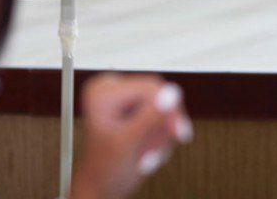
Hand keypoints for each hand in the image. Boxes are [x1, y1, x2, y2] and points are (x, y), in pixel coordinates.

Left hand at [69, 73, 192, 198]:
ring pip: (163, 108)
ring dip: (161, 135)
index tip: (177, 130)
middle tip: (160, 148)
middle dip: (163, 126)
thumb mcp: (127, 144)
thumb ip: (149, 117)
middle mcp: (113, 90)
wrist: (100, 191)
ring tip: (148, 155)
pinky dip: (160, 137)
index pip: (150, 88)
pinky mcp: (134, 110)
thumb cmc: (103, 172)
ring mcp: (124, 100)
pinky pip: (161, 116)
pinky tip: (148, 151)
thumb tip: (171, 93)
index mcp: (103, 92)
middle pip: (158, 96)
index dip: (168, 110)